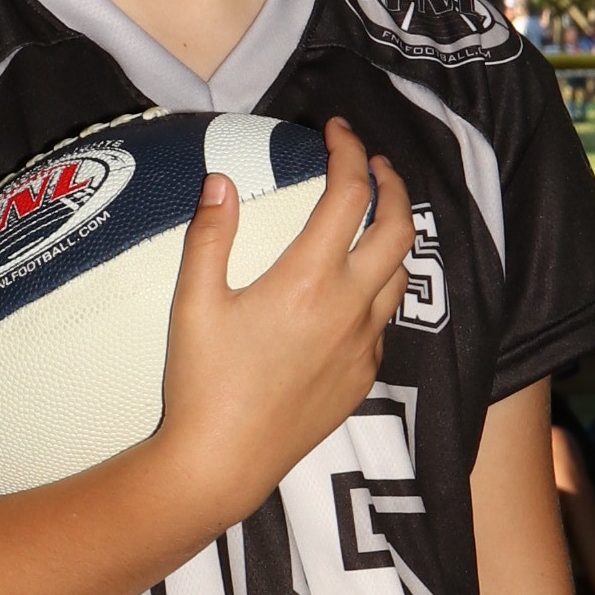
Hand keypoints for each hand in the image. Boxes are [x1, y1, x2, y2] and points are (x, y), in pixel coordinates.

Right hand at [151, 117, 412, 525]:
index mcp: (310, 280)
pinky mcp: (362, 377)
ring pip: (401, 274)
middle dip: (393, 184)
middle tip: (372, 164)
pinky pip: (385, 319)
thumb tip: (219, 180)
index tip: (336, 131)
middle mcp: (350, 308)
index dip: (349, 151)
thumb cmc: (202, 384)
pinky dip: (379, 287)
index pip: (350, 194)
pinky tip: (353, 289)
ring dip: (395, 234)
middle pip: (400, 227)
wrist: (224, 463)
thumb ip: (209, 235)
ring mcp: (363, 345)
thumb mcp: (192, 304)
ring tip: (374, 216)